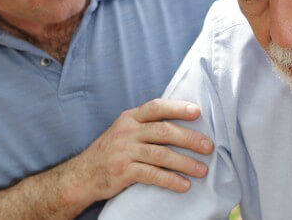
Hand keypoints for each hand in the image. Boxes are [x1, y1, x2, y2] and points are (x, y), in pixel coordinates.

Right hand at [64, 99, 212, 205]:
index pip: (156, 107)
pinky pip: (152, 174)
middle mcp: (128, 131)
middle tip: (208, 147)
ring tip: (202, 170)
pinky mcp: (123, 172)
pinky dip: (170, 180)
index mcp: (130, 117)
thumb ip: (148, 125)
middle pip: (164, 131)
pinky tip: (184, 185)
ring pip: (161, 154)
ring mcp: (124, 151)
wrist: (82, 175)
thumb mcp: (126, 130)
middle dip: (189, 138)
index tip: (197, 112)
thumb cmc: (112, 151)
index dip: (177, 108)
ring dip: (185, 163)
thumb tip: (184, 124)